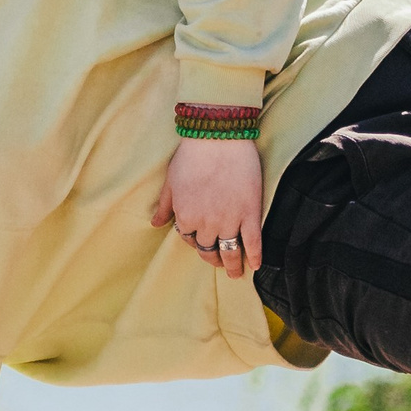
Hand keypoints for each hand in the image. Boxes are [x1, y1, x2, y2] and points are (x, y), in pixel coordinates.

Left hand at [150, 137, 264, 278]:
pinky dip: (254, 255)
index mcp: (185, 217)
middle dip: (212, 259)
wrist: (218, 137)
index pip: (188, 239)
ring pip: (230, 251)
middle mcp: (206, 224)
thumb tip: (155, 224)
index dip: (194, 242)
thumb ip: (164, 206)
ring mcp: (229, 220)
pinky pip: (253, 241)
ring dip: (232, 266)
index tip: (202, 242)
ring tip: (236, 273)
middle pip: (208, 249)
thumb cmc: (191, 155)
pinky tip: (255, 265)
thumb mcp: (171, 181)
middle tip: (219, 264)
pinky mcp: (250, 213)